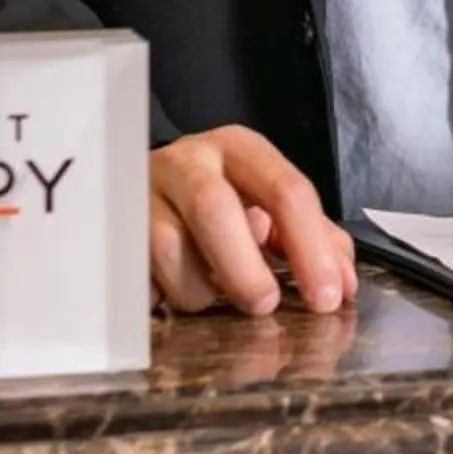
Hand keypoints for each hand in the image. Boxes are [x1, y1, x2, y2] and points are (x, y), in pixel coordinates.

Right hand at [149, 125, 356, 316]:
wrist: (143, 182)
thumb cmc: (223, 195)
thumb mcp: (269, 202)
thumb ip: (314, 238)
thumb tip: (341, 286)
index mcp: (239, 149)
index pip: (285, 190)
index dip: (310, 249)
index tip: (326, 298)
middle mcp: (188, 161)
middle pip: (214, 208)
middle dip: (244, 268)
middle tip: (264, 305)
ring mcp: (142, 194)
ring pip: (167, 248)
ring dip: (198, 288)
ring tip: (211, 294)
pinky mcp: (111, 233)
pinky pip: (135, 278)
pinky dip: (160, 297)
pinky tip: (172, 294)